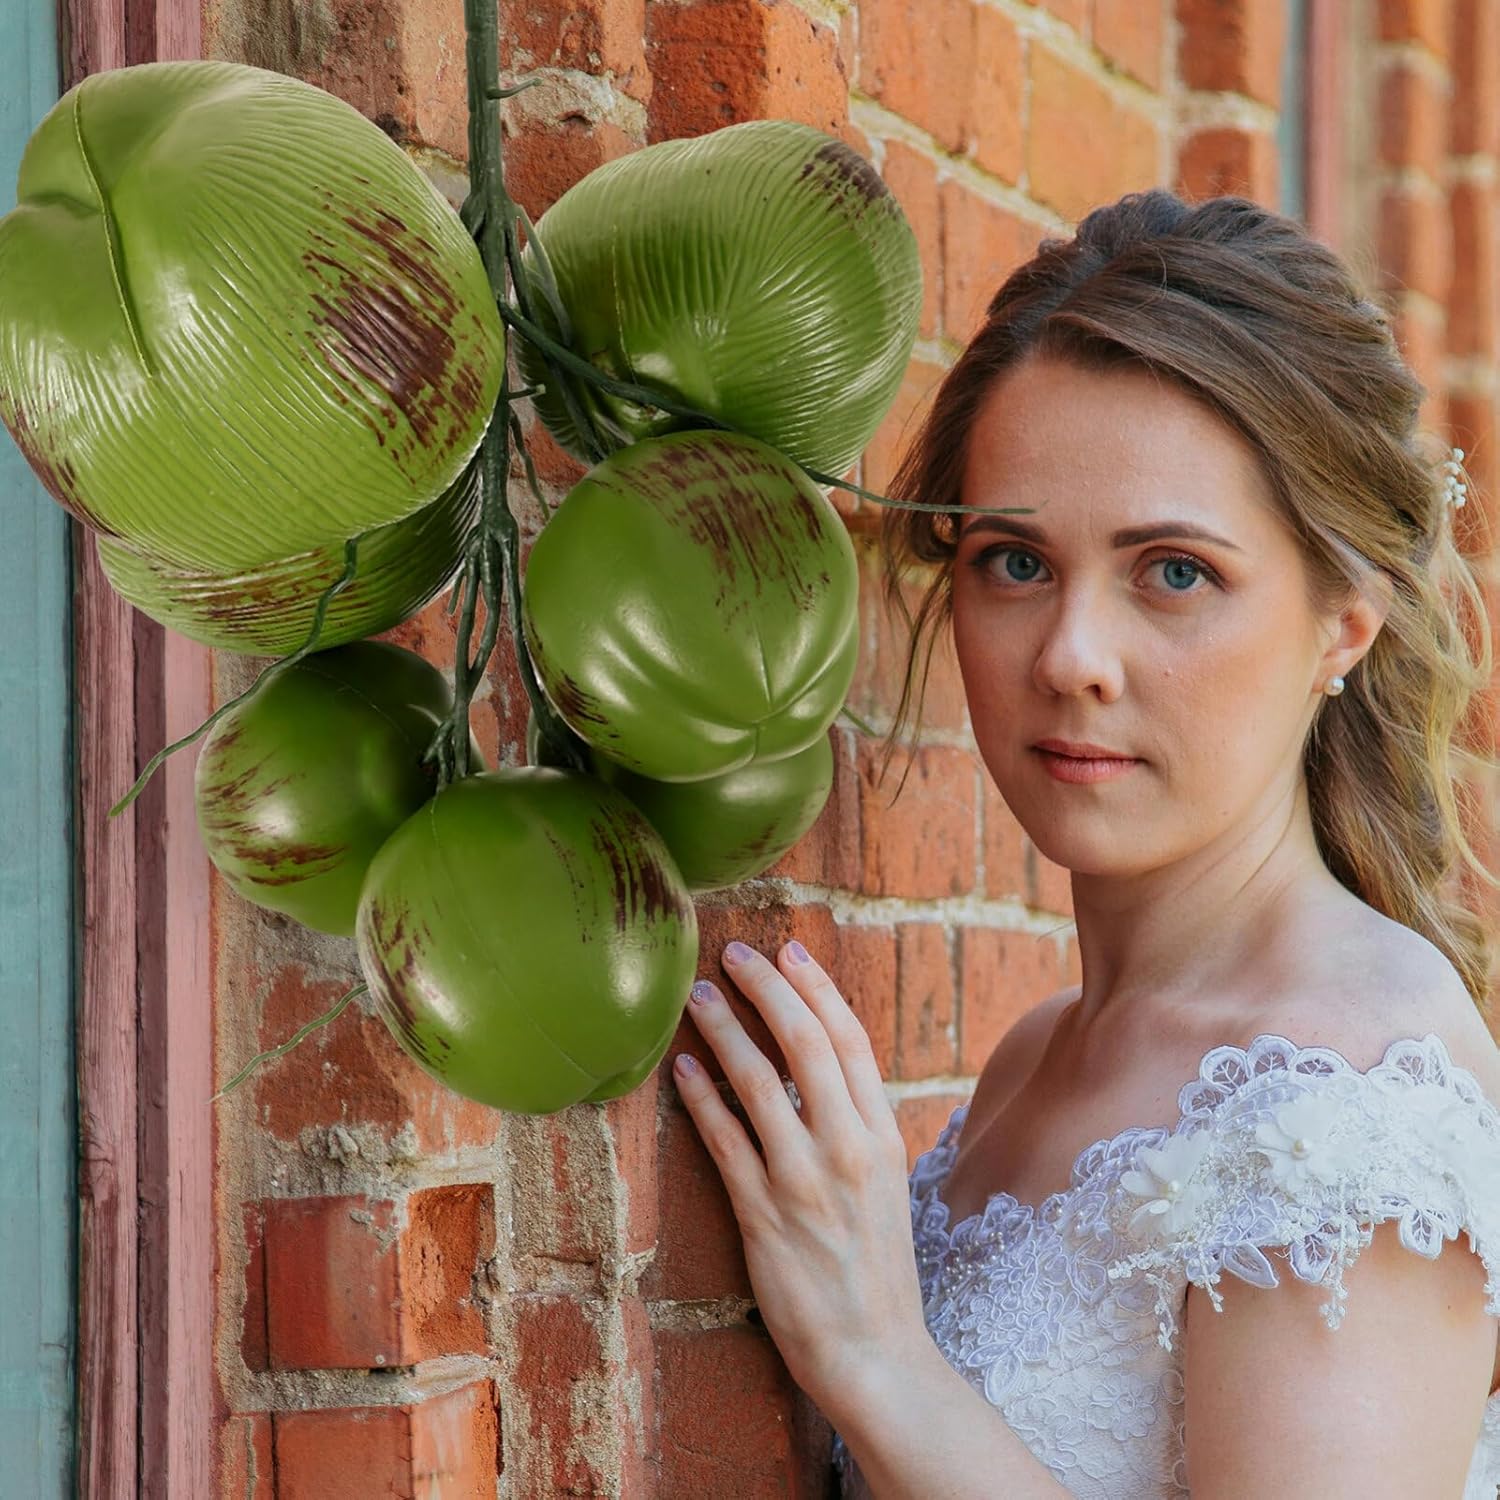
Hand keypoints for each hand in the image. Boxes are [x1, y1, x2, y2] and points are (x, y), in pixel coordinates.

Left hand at [670, 937, 929, 1408]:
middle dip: (767, 989)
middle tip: (734, 954)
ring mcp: (803, 1181)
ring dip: (725, 1031)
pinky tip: (682, 1069)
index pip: (851, 1040)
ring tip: (698, 996)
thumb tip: (825, 1071)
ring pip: (759, 1083)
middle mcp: (847, 1148)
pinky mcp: (763, 1216)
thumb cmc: (877, 1268)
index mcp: (882, 1136)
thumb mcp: (886, 1183)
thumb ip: (858, 1126)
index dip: (818, 988)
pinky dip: (701, 1098)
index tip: (790, 949)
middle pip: (806, 1044)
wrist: (875, 1353)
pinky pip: (725, 1142)